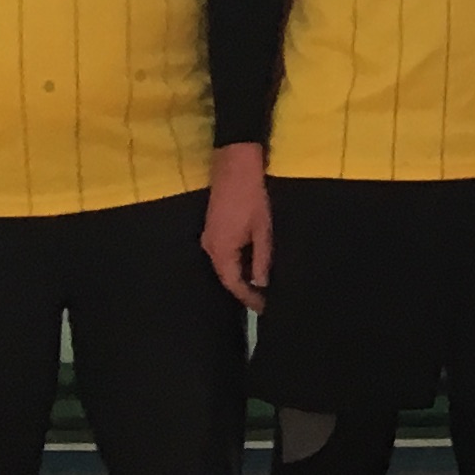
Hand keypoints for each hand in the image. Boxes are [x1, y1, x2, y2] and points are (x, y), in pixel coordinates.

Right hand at [202, 142, 272, 308]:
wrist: (234, 165)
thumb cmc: (252, 196)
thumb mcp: (263, 230)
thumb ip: (262, 259)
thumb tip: (261, 284)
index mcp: (221, 249)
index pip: (233, 283)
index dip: (248, 297)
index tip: (263, 308)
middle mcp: (210, 246)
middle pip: (226, 276)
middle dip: (244, 289)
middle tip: (265, 300)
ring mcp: (209, 236)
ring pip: (224, 265)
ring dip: (241, 276)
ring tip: (261, 286)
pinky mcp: (212, 228)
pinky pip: (223, 254)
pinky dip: (237, 262)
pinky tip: (251, 264)